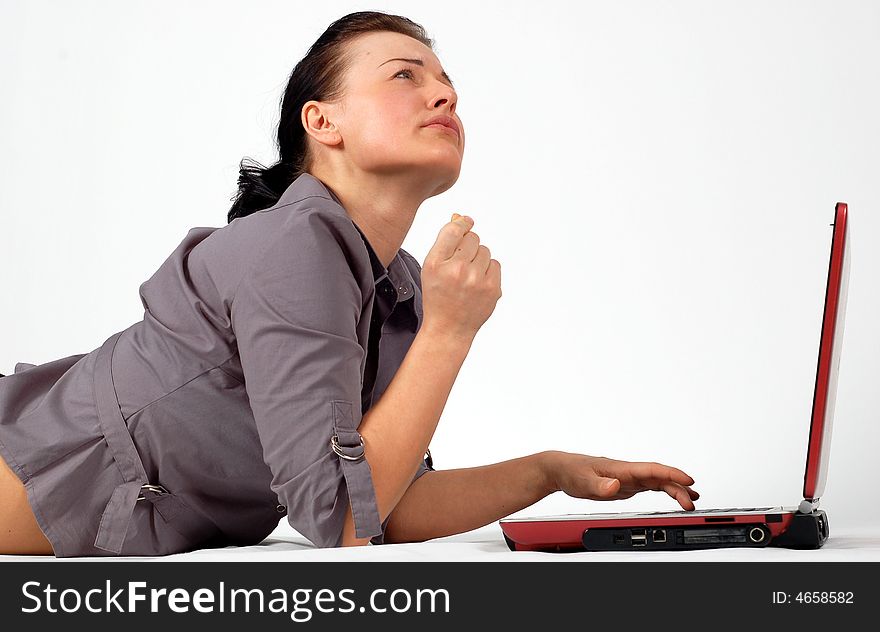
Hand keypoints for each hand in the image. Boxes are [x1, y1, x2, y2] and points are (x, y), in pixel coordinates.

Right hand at [420, 213, 501, 340]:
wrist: (449, 328)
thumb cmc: (438, 297)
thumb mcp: (431, 268)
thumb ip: (445, 242)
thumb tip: (462, 218)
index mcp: (437, 264)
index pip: (454, 230)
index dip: (461, 223)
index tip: (465, 222)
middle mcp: (457, 270)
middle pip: (473, 238)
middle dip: (468, 246)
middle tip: (460, 262)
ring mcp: (477, 281)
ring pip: (485, 251)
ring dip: (478, 259)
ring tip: (468, 276)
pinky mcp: (493, 289)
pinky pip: (495, 264)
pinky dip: (488, 271)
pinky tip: (477, 283)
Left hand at [543, 451, 699, 509]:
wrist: (561, 470)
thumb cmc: (571, 472)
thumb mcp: (583, 481)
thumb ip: (600, 485)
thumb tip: (614, 486)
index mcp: (621, 469)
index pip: (652, 469)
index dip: (672, 474)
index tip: (688, 480)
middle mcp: (628, 472)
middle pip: (660, 477)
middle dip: (678, 488)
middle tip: (692, 502)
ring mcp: (629, 478)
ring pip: (658, 482)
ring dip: (675, 489)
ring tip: (692, 500)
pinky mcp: (626, 485)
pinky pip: (651, 486)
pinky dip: (665, 490)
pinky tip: (674, 496)